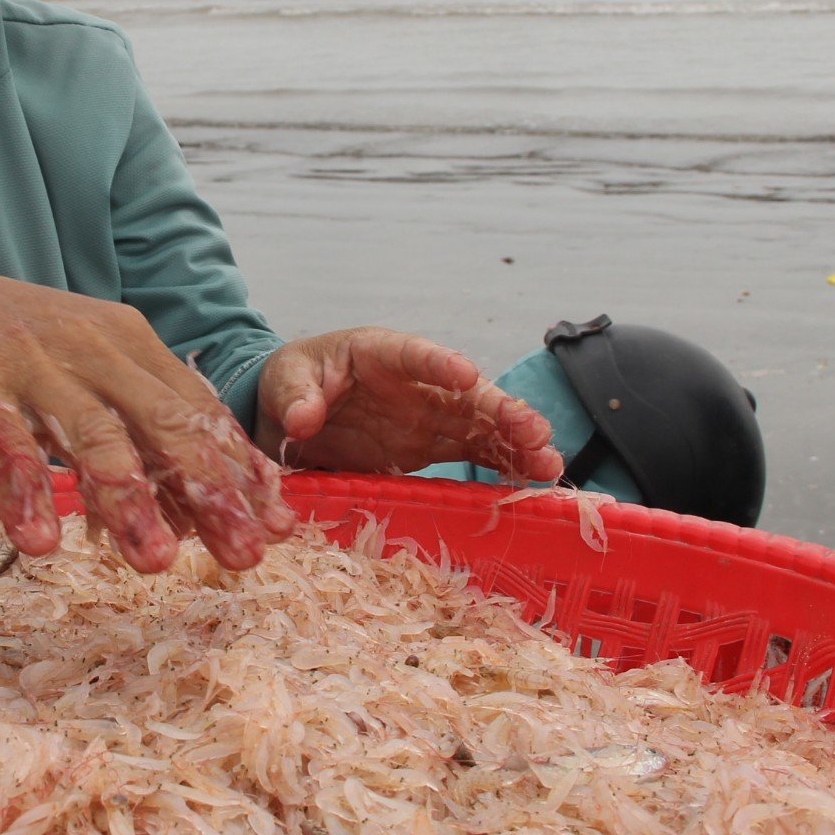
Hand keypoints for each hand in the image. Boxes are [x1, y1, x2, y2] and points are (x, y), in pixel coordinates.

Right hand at [0, 263, 299, 571]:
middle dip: (209, 491)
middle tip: (245, 555)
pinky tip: (41, 544)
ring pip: (93, 436)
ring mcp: (36, 365)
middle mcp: (94, 350)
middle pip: (165, 422)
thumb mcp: (89, 378)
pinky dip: (25, 492)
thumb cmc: (14, 350)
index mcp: (130, 345)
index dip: (240, 469)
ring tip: (155, 562)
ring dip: (129, 500)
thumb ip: (140, 436)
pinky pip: (5, 443)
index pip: (199, 410)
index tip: (279, 526)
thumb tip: (204, 514)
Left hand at [259, 329, 562, 481]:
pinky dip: (502, 466)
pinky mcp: (427, 446)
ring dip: (515, 444)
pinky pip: (471, 453)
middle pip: (465, 394)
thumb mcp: (284, 381)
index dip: (441, 364)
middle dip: (502, 412)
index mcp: (381, 353)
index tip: (466, 375)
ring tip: (550, 464)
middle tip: (537, 432)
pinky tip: (532, 480)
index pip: (416, 354)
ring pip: (480, 426)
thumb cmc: (291, 380)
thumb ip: (295, 397)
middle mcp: (415, 383)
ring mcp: (426, 416)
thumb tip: (303, 419)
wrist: (289, 410)